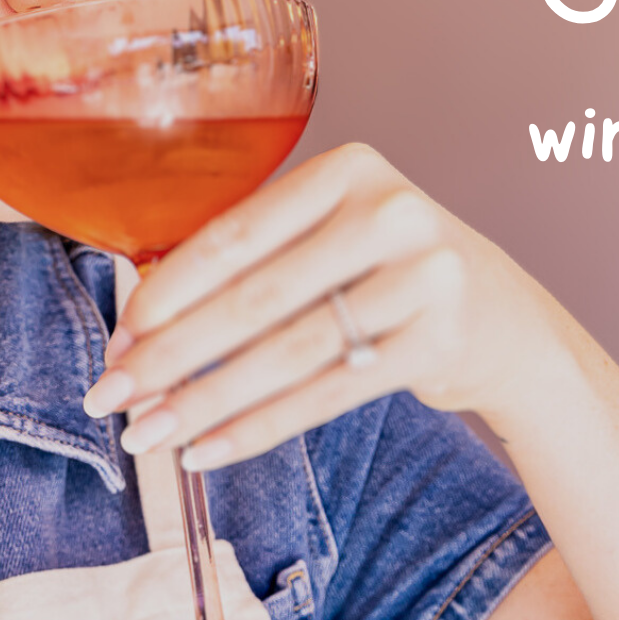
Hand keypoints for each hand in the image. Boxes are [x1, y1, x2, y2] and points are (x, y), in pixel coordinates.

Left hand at [82, 144, 557, 467]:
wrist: (509, 324)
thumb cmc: (391, 275)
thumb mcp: (335, 236)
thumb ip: (257, 257)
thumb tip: (138, 323)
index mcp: (350, 169)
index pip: (238, 232)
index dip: (168, 289)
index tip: (119, 335)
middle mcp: (392, 213)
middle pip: (256, 297)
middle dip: (171, 354)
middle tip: (110, 395)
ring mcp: (423, 277)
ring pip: (287, 353)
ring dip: (205, 401)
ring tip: (147, 434)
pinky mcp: (438, 343)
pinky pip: (325, 395)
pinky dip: (259, 427)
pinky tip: (207, 450)